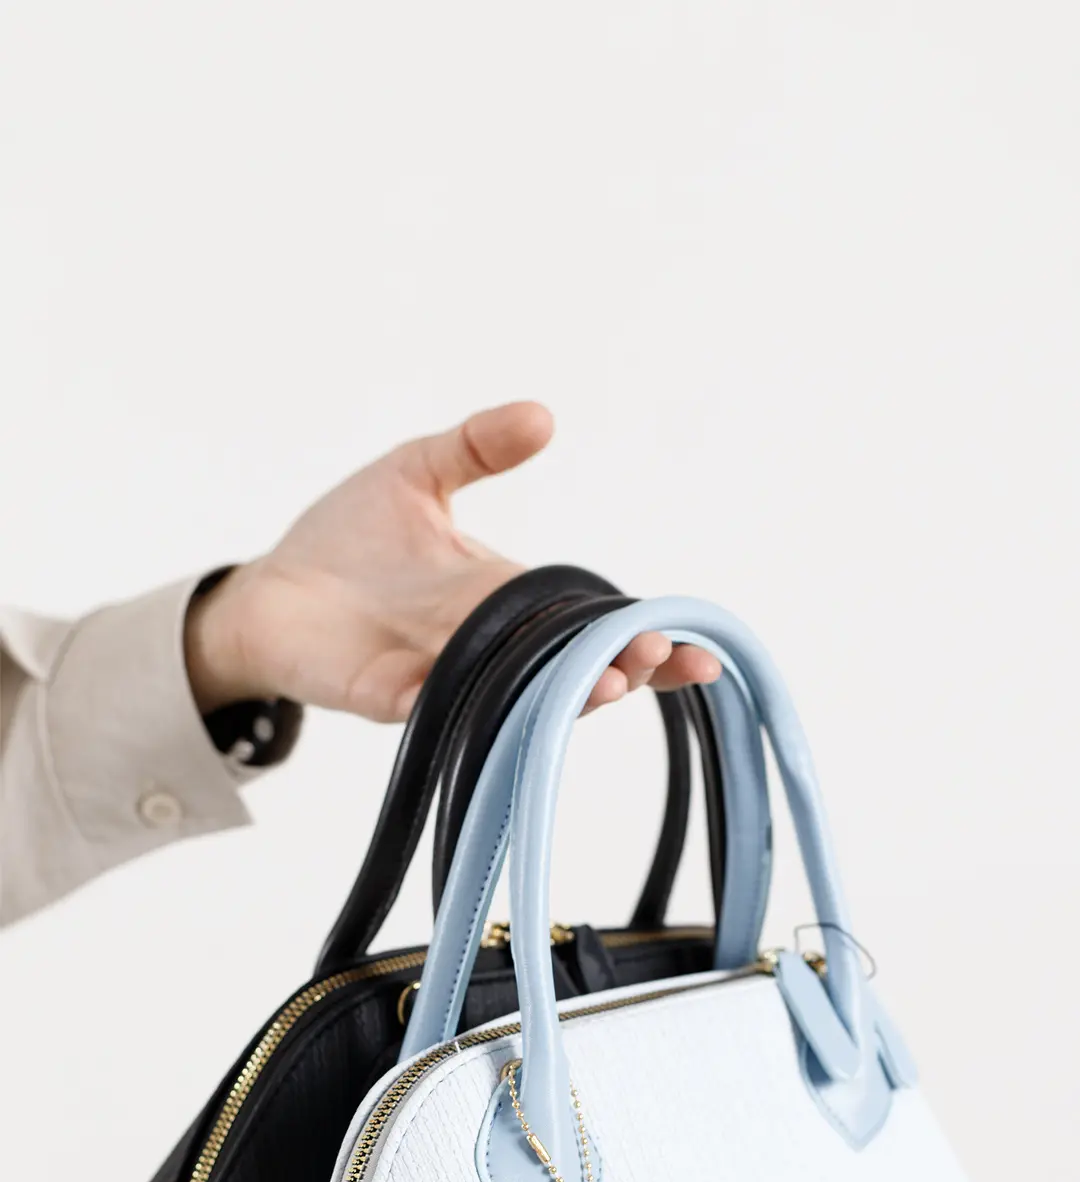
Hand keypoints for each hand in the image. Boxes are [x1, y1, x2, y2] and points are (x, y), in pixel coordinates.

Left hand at [183, 402, 719, 720]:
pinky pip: (429, 708)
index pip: (589, 622)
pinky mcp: (386, 696)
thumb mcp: (416, 473)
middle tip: (657, 655)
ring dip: (562, 695)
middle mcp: (485, 645)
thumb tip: (542, 415)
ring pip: (515, 698)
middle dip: (621, 666)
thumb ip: (476, 447)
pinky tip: (498, 699)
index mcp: (505, 596)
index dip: (643, 635)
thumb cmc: (346, 539)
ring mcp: (441, 677)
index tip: (695, 643)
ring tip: (606, 683)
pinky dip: (458, 705)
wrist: (270, 590)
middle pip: (568, 668)